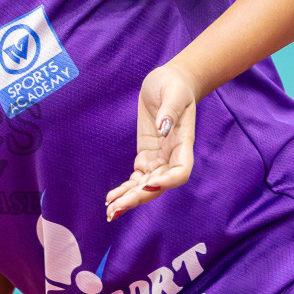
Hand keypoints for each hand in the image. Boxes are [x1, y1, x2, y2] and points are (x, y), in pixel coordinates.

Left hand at [105, 63, 197, 220]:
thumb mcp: (174, 93)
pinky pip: (137, 178)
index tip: (148, 184)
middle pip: (158, 185)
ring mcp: (159, 158)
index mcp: (183, 144)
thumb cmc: (175, 86)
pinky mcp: (146, 155)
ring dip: (129, 199)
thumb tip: (162, 127)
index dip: (166, 182)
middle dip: (138, 198)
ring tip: (110, 211)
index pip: (179, 172)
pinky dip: (125, 189)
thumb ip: (169, 111)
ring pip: (145, 186)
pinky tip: (111, 199)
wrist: (170, 82)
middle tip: (117, 209)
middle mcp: (172, 156)